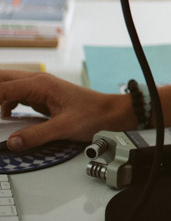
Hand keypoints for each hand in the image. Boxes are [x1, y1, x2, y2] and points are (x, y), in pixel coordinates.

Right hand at [0, 72, 127, 149]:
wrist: (109, 113)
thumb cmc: (92, 114)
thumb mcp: (63, 127)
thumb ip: (36, 135)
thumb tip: (13, 142)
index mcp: (40, 84)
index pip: (3, 88)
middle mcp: (38, 82)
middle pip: (2, 79)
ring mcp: (40, 88)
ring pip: (9, 86)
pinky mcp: (42, 96)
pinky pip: (17, 96)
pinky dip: (6, 103)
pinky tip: (5, 115)